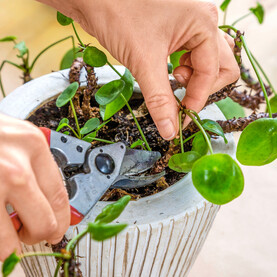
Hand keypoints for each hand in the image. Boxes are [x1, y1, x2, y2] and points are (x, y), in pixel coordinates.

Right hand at [0, 114, 69, 260]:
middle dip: (37, 236)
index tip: (58, 230)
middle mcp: (14, 167)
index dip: (62, 220)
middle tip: (28, 234)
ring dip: (8, 246)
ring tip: (2, 233)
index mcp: (32, 145)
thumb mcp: (13, 137)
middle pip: (44, 223)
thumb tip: (47, 202)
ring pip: (9, 244)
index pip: (60, 195)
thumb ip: (32, 165)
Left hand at [39, 0, 238, 138]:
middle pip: (220, 66)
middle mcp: (202, 23)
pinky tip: (168, 70)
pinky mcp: (175, 31)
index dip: (196, 101)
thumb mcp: (144, 61)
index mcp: (203, 24)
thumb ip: (160, 100)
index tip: (180, 121)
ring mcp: (189, 26)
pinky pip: (191, 55)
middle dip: (202, 88)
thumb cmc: (118, 13)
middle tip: (181, 97)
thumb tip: (170, 130)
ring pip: (207, 61)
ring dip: (194, 78)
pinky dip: (184, 69)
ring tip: (173, 78)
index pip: (212, 74)